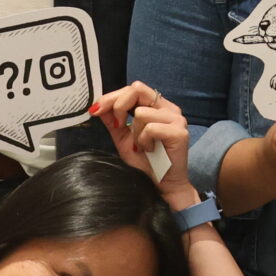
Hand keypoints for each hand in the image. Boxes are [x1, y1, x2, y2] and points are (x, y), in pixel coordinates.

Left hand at [95, 82, 196, 206]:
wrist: (162, 186)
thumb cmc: (146, 163)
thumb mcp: (123, 139)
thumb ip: (113, 121)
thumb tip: (98, 106)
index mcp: (157, 107)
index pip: (134, 89)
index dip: (112, 96)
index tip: (96, 109)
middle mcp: (169, 108)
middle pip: (137, 89)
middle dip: (118, 106)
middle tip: (117, 126)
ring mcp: (176, 119)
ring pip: (142, 112)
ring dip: (135, 133)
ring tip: (142, 146)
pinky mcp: (179, 132)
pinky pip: (151, 128)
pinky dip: (144, 141)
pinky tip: (150, 150)